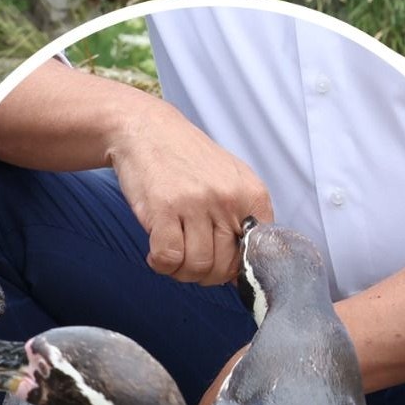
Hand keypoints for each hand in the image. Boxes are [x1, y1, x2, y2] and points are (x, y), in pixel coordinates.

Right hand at [110, 105, 272, 285]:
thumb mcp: (231, 180)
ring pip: (197, 266)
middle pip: (224, 267)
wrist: (147, 128)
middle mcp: (228, 199)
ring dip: (181, 273)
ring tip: (173, 258)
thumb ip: (244, 218)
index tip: (219, 264)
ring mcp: (196, 203)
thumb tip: (242, 268)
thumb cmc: (188, 160)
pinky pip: (168, 257)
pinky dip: (161, 265)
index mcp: (253, 194)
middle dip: (206, 276)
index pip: (258, 254)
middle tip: (190, 263)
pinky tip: (156, 253)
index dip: (235, 268)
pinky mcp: (164, 208)